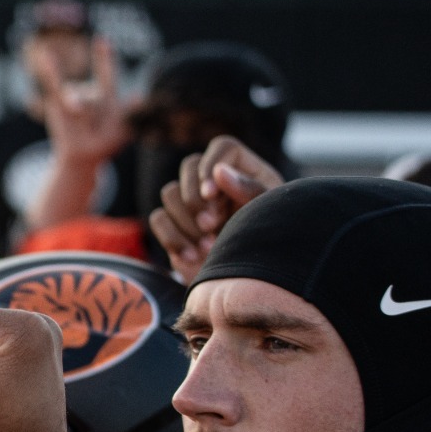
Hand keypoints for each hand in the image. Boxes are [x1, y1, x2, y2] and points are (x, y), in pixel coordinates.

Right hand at [38, 36, 126, 171]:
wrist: (81, 159)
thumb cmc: (103, 145)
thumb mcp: (119, 130)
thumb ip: (121, 113)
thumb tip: (104, 102)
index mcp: (106, 96)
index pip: (106, 74)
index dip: (104, 58)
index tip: (101, 40)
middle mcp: (87, 92)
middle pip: (95, 96)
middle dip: (96, 115)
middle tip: (94, 132)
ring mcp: (71, 96)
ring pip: (78, 99)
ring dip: (80, 117)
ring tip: (81, 131)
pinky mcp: (57, 103)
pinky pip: (53, 83)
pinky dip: (50, 69)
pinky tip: (45, 55)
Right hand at [149, 136, 282, 280]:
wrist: (253, 283)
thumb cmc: (271, 244)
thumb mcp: (268, 216)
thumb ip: (249, 191)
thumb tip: (220, 172)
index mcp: (246, 170)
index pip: (222, 148)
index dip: (212, 166)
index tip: (210, 194)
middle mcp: (216, 181)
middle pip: (189, 166)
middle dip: (195, 198)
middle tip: (211, 226)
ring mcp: (192, 201)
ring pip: (169, 192)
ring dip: (186, 222)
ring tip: (209, 246)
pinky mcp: (174, 224)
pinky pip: (159, 218)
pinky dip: (172, 238)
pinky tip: (193, 256)